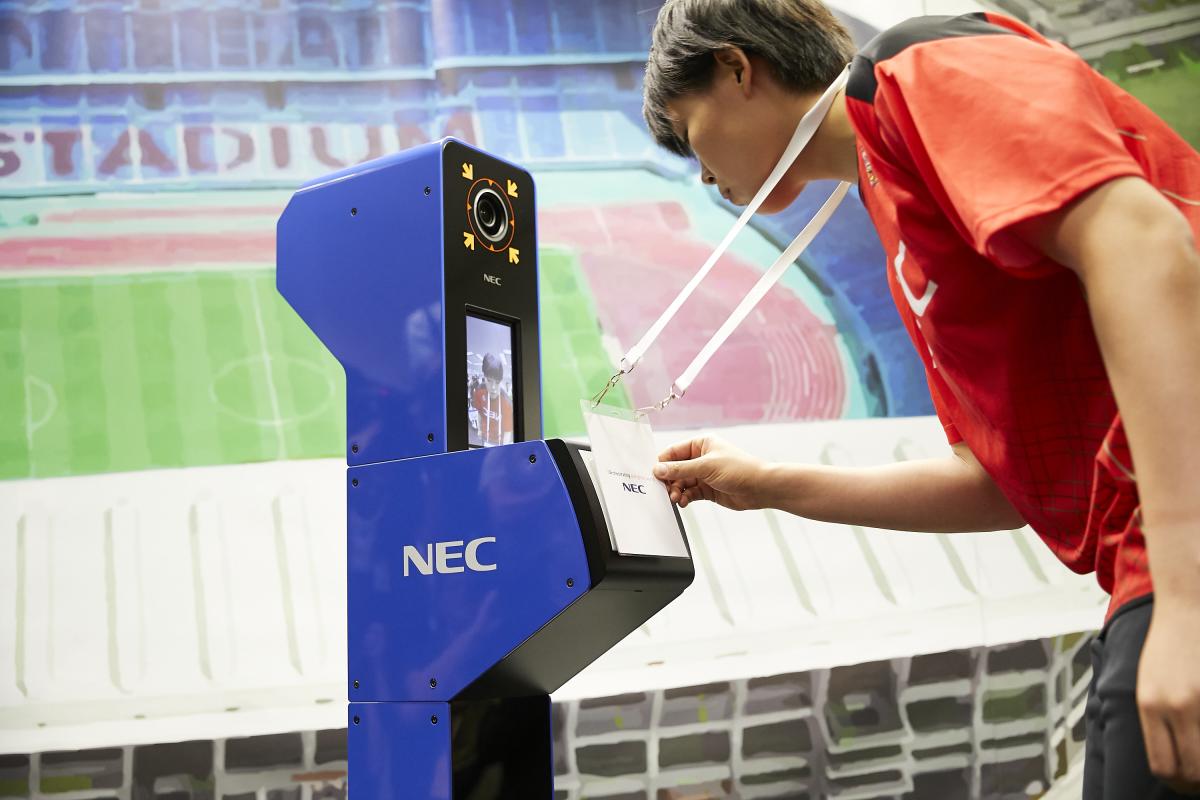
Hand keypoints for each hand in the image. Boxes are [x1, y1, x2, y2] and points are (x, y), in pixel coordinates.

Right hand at [653, 435, 768, 511]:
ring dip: (676, 491)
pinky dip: (684, 498)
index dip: (662, 463)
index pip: (674, 452)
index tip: (653, 474)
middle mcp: (701, 458)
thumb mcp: (706, 466)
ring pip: (681, 483)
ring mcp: (704, 475)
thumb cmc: (739, 469)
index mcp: (701, 444)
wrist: (761, 488)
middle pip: (675, 469)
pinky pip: (690, 493)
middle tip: (665, 491)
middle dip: (669, 480)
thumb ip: (680, 469)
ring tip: (676, 499)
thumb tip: (658, 469)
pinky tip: (683, 502)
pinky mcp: (707, 490)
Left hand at [1137, 602, 1199, 792]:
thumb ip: (1156, 719)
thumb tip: (1172, 759)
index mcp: (1149, 704)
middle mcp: (1175, 705)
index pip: (1163, 766)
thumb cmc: (1168, 646)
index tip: (1186, 783)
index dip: (1179, 782)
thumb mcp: (1148, 683)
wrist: (1187, 605)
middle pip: (1192, 770)